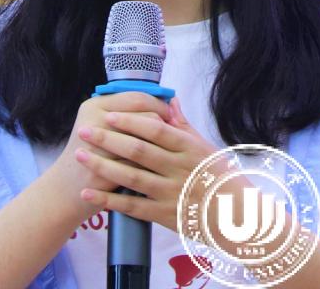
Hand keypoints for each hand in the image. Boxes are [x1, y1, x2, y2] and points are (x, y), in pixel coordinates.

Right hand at [44, 91, 172, 221]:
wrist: (66, 189)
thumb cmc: (91, 154)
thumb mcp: (102, 124)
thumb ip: (132, 111)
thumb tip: (172, 102)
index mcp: (94, 105)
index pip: (136, 97)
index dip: (158, 104)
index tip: (170, 113)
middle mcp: (94, 121)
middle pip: (143, 116)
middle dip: (163, 124)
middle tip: (174, 132)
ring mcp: (97, 147)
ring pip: (143, 141)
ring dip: (159, 146)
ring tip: (168, 148)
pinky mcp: (103, 171)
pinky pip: (138, 165)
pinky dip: (151, 166)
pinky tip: (158, 167)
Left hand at [73, 96, 219, 232]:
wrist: (238, 219)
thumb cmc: (223, 179)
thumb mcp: (208, 148)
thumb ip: (185, 126)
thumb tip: (169, 100)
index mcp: (190, 149)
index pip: (156, 130)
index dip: (131, 122)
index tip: (109, 114)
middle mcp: (179, 169)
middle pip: (139, 151)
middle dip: (109, 139)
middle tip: (85, 130)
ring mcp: (171, 193)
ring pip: (132, 177)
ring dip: (103, 166)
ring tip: (80, 156)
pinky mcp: (164, 215)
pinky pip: (132, 207)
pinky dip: (109, 200)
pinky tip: (89, 193)